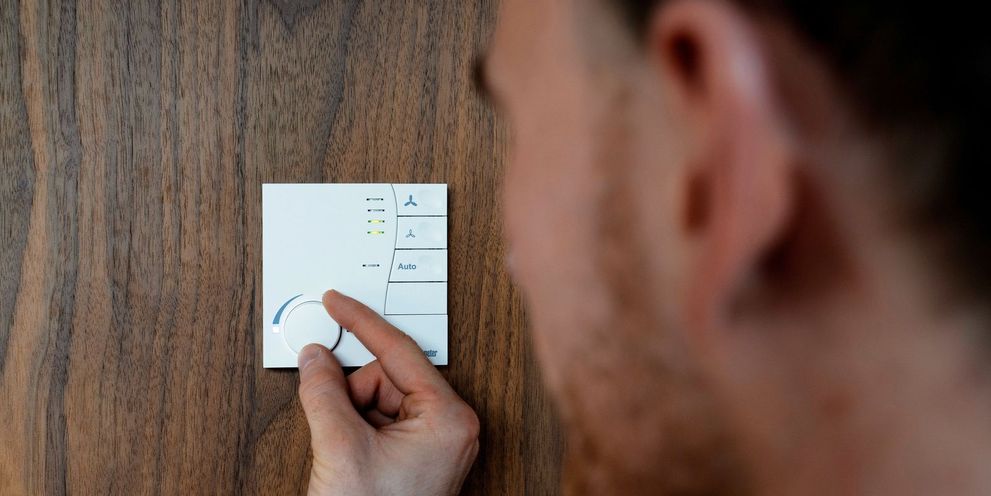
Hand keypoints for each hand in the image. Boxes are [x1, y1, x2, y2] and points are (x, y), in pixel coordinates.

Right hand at [297, 290, 479, 495]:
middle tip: (334, 417)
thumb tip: (316, 356)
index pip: (400, 351)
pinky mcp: (415, 455)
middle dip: (352, 389)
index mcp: (449, 417)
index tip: (338, 301)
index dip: (363, 322)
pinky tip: (346, 452)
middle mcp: (449, 426)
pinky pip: (378, 420)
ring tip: (342, 451)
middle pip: (386, 376)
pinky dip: (353, 427)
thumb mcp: (341, 446)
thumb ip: (324, 391)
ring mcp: (433, 442)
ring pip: (377, 398)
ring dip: (350, 413)